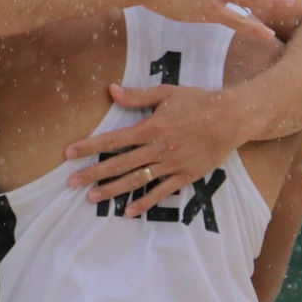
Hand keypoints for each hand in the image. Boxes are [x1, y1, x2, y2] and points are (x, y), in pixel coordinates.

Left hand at [65, 83, 242, 217]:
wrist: (231, 118)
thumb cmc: (198, 101)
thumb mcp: (167, 92)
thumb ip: (138, 96)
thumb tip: (111, 90)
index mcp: (151, 128)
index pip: (113, 139)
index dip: (89, 147)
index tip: (69, 154)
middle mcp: (158, 149)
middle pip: (119, 164)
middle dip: (93, 173)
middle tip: (71, 182)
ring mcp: (172, 165)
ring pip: (136, 181)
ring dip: (112, 190)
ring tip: (92, 198)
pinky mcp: (185, 176)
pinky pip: (161, 193)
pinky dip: (144, 203)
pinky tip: (128, 211)